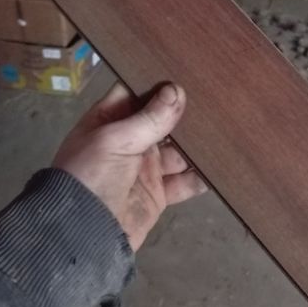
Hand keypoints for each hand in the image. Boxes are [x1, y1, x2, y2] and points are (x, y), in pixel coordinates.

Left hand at [53, 82, 206, 250]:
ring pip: (178, 150)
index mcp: (109, 121)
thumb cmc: (91, 176)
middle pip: (162, 120)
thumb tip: (177, 90)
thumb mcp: (115, 141)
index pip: (136, 93)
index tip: (187, 71)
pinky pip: (184, 182)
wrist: (82, 235)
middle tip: (216, 98)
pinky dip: (200, 176)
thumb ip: (149, 118)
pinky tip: (221, 166)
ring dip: (197, 144)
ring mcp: (144, 168)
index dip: (158, 83)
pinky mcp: (158, 194)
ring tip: (225, 130)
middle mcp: (128, 141)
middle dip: (185, 112)